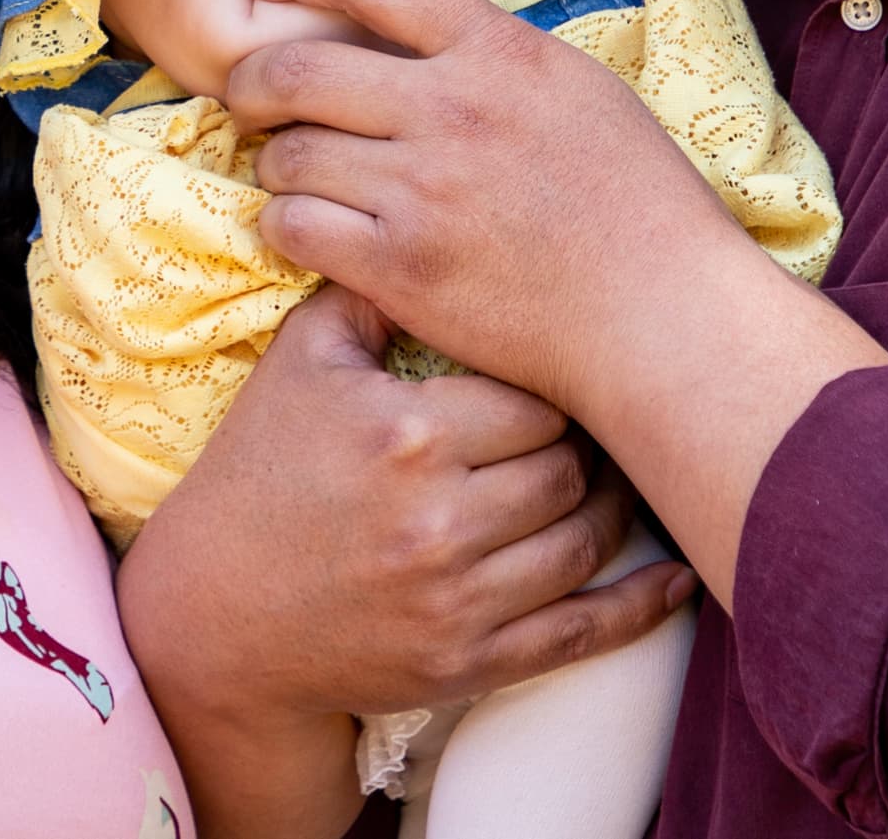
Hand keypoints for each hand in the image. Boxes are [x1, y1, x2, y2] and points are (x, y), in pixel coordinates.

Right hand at [116, 285, 688, 837]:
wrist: (212, 613)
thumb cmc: (258, 472)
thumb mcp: (298, 364)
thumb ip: (368, 288)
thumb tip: (430, 223)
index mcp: (405, 433)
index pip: (533, 397)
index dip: (551, 383)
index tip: (555, 374)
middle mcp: (437, 518)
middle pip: (568, 468)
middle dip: (586, 445)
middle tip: (599, 422)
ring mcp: (455, 598)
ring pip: (584, 541)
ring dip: (610, 509)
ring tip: (614, 479)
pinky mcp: (466, 664)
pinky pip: (580, 633)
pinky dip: (639, 607)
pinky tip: (676, 579)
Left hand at [226, 0, 887, 593]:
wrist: (662, 317)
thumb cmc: (637, 205)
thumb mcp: (579, 90)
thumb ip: (495, 54)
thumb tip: (416, 31)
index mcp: (500, 52)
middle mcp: (453, 110)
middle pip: (299, 66)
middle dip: (252, 81)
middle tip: (250, 97)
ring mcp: (424, 192)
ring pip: (290, 154)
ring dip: (276, 162)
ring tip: (294, 173)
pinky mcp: (402, 269)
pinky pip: (297, 227)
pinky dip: (284, 224)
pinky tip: (305, 228)